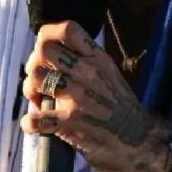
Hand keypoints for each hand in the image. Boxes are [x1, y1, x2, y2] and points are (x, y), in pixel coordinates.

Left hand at [21, 21, 171, 171]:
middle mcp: (88, 72)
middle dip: (33, 64)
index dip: (46, 35)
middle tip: (38, 80)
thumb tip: (48, 53)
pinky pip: (37, 118)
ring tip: (37, 101)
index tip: (42, 49)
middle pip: (43, 51)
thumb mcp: (108, 73)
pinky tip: (34, 125)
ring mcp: (79, 96)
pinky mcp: (72, 121)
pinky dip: (30, 123)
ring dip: (29, 91)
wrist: (142, 142)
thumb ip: (83, 60)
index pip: (67, 29)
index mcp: (97, 58)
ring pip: (36, 78)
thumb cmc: (120, 107)